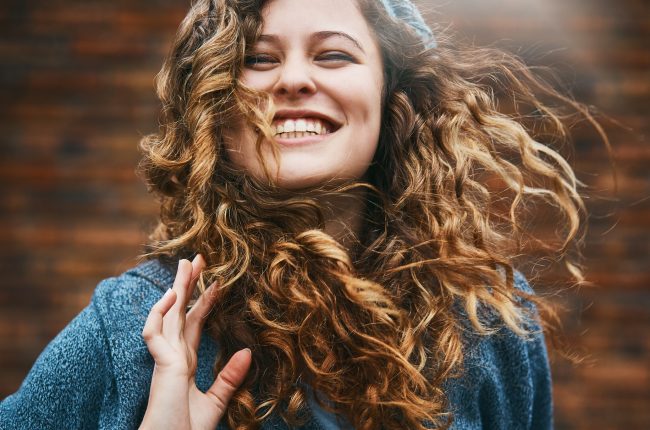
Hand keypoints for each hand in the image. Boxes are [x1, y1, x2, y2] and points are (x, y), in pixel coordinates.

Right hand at [140, 255, 251, 429]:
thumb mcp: (215, 402)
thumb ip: (229, 378)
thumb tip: (247, 353)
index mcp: (185, 362)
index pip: (194, 323)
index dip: (204, 301)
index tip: (217, 281)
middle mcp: (173, 355)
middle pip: (180, 311)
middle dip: (188, 284)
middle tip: (197, 258)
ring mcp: (164, 358)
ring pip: (168, 314)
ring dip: (177, 287)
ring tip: (187, 263)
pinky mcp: (160, 365)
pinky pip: (153, 333)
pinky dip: (160, 313)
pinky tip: (172, 296)